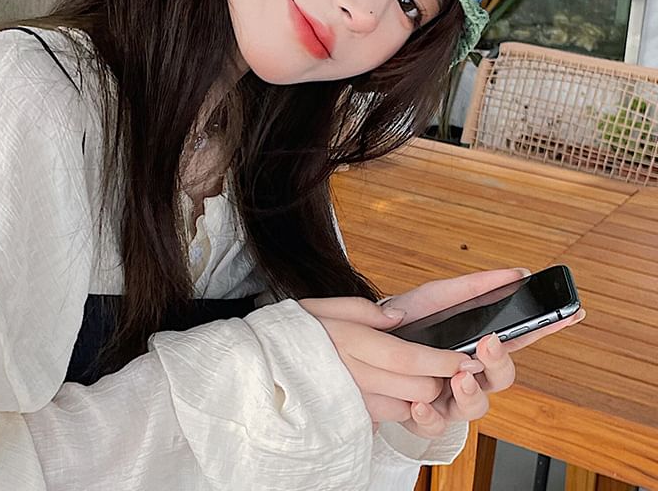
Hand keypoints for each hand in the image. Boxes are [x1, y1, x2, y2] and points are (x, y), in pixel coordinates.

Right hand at [298, 297, 483, 427]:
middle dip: (440, 379)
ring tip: (408, 373)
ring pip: (410, 406)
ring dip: (420, 394)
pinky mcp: (353, 419)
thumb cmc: (294, 334)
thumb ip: (362, 308)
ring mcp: (354, 402)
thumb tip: (397, 316)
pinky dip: (399, 404)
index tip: (464, 358)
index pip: (409, 357)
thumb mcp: (323, 307)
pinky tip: (386, 386)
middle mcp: (355, 376)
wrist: (262, 368)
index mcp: (352, 342)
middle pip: (419, 388)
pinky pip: (391, 417)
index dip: (442, 360)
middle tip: (445, 363)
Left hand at [381, 269, 585, 437]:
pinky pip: (433, 425)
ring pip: (475, 408)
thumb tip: (516, 273)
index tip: (568, 314)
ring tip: (458, 376)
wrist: (362, 338)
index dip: (547, 329)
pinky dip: (428, 416)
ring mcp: (448, 398)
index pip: (521, 340)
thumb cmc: (406, 319)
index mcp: (479, 346)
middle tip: (488, 344)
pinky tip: (419, 402)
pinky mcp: (421, 416)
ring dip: (470, 393)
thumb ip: (474, 286)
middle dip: (501, 363)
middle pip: (503, 379)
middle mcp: (470, 376)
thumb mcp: (437, 296)